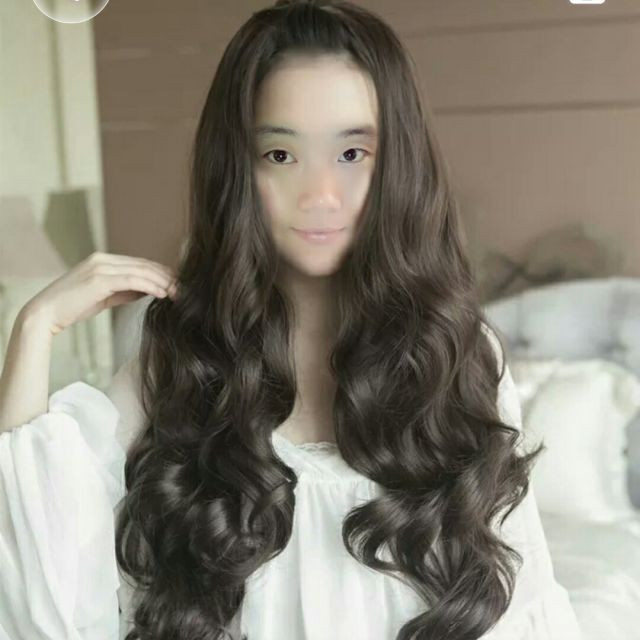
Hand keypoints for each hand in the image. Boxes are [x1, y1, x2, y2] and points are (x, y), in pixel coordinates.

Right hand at [19, 251, 178, 336]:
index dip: (162, 274)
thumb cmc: (73, 307)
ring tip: (180, 294)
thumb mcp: (103, 296)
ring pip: (142, 271)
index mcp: (103, 260)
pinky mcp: (99, 279)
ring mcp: (100, 267)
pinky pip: (132, 280)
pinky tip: (163, 294)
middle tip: (187, 289)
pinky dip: (151, 286)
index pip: (140, 264)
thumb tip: (146, 291)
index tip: (179, 285)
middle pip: (145, 265)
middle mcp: (103, 259)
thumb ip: (124, 290)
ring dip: (164, 282)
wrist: (45, 314)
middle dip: (168, 277)